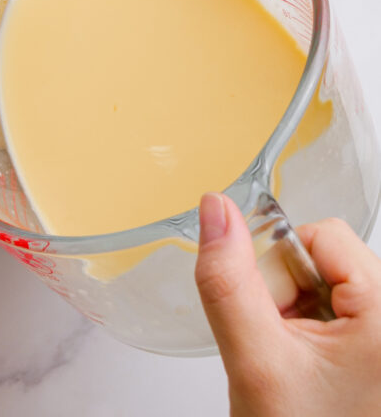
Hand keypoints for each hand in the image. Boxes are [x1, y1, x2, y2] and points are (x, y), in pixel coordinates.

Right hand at [195, 193, 380, 415]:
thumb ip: (229, 281)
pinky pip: (336, 311)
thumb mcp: (256, 363)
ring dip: (294, 316)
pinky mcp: (375, 352)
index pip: (323, 235)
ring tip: (295, 368)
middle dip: (286, 296)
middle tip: (282, 352)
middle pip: (325, 256)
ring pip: (325, 283)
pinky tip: (307, 373)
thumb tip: (216, 208)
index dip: (281, 271)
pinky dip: (308, 333)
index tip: (272, 321)